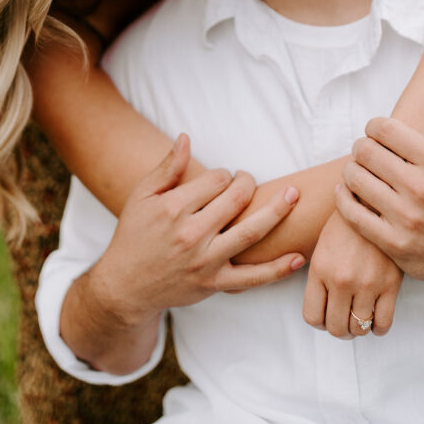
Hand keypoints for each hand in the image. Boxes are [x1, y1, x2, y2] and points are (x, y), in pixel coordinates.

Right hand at [93, 134, 303, 325]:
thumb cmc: (133, 235)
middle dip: (249, 184)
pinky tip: (299, 258)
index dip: (225, 175)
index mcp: (173, 208)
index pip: (216, 180)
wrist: (124, 286)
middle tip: (249, 181)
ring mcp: (205, 261)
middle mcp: (191, 234)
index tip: (223, 179)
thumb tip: (186, 138)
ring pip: (251, 232)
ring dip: (277, 212)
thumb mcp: (142, 196)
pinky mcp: (214, 283)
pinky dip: (277, 269)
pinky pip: (252, 278)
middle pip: (236, 199)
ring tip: (294, 195)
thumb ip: (167, 167)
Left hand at [302, 210, 401, 337]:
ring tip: (360, 318)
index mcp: (320, 270)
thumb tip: (321, 309)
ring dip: (358, 328)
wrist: (374, 203)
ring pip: (359, 328)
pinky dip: (379, 328)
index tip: (326, 316)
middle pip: (335, 328)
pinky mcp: (391, 284)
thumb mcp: (321, 247)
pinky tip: (376, 320)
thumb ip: (319, 278)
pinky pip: (383, 323)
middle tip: (344, 321)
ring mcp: (367, 284)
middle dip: (339, 329)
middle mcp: (341, 280)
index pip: (312, 317)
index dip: (319, 321)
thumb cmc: (346, 224)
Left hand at [336, 86, 423, 298]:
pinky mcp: (394, 242)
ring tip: (359, 171)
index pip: (385, 130)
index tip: (375, 132)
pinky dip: (344, 198)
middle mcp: (421, 188)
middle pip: (365, 152)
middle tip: (365, 151)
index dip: (373, 126)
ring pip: (355, 179)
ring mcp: (406, 217)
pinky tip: (348, 192)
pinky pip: (352, 213)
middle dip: (361, 146)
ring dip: (351, 170)